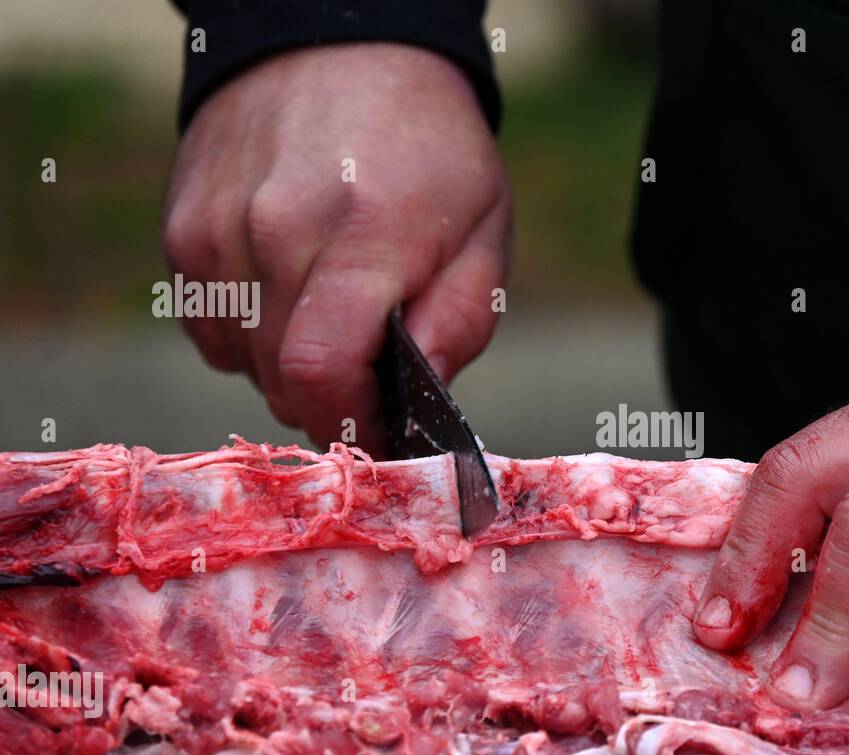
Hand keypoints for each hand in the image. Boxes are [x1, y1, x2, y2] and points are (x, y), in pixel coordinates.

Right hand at [162, 43, 510, 451]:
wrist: (340, 46)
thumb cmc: (429, 150)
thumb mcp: (484, 230)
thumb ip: (459, 322)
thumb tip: (420, 401)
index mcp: (365, 235)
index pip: (321, 372)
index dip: (352, 424)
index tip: (383, 432)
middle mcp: (276, 230)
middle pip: (281, 380)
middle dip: (330, 402)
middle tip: (368, 380)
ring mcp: (217, 228)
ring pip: (242, 362)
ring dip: (288, 368)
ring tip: (332, 317)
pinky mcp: (181, 228)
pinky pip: (210, 328)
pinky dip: (248, 335)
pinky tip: (288, 293)